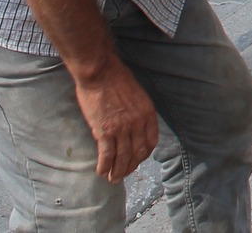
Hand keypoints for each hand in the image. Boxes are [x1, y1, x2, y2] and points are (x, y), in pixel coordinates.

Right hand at [73, 60, 158, 182]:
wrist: (100, 72)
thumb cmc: (116, 80)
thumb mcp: (137, 95)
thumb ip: (138, 112)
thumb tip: (134, 127)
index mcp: (148, 113)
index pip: (151, 142)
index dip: (143, 155)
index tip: (136, 160)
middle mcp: (138, 123)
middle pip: (137, 153)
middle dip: (130, 167)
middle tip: (123, 174)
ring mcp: (122, 128)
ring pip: (122, 157)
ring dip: (117, 171)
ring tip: (112, 179)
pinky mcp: (104, 130)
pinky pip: (106, 154)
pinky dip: (104, 166)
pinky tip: (101, 172)